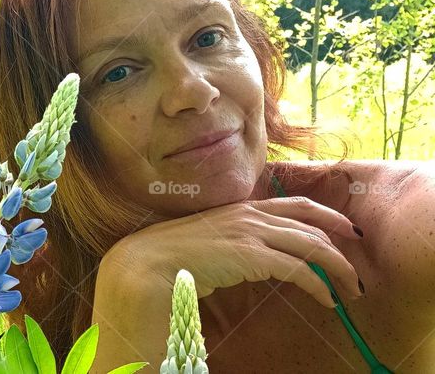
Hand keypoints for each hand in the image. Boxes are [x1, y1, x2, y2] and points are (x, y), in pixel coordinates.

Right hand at [100, 196, 363, 307]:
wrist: (146, 266)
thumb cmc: (167, 261)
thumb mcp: (204, 243)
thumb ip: (227, 243)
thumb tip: (242, 258)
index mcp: (237, 208)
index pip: (292, 204)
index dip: (323, 215)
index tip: (343, 229)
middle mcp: (247, 214)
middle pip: (308, 220)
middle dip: (339, 239)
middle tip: (356, 260)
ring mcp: (249, 232)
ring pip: (310, 244)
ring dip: (337, 267)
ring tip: (351, 288)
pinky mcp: (250, 256)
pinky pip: (298, 269)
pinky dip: (318, 284)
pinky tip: (327, 299)